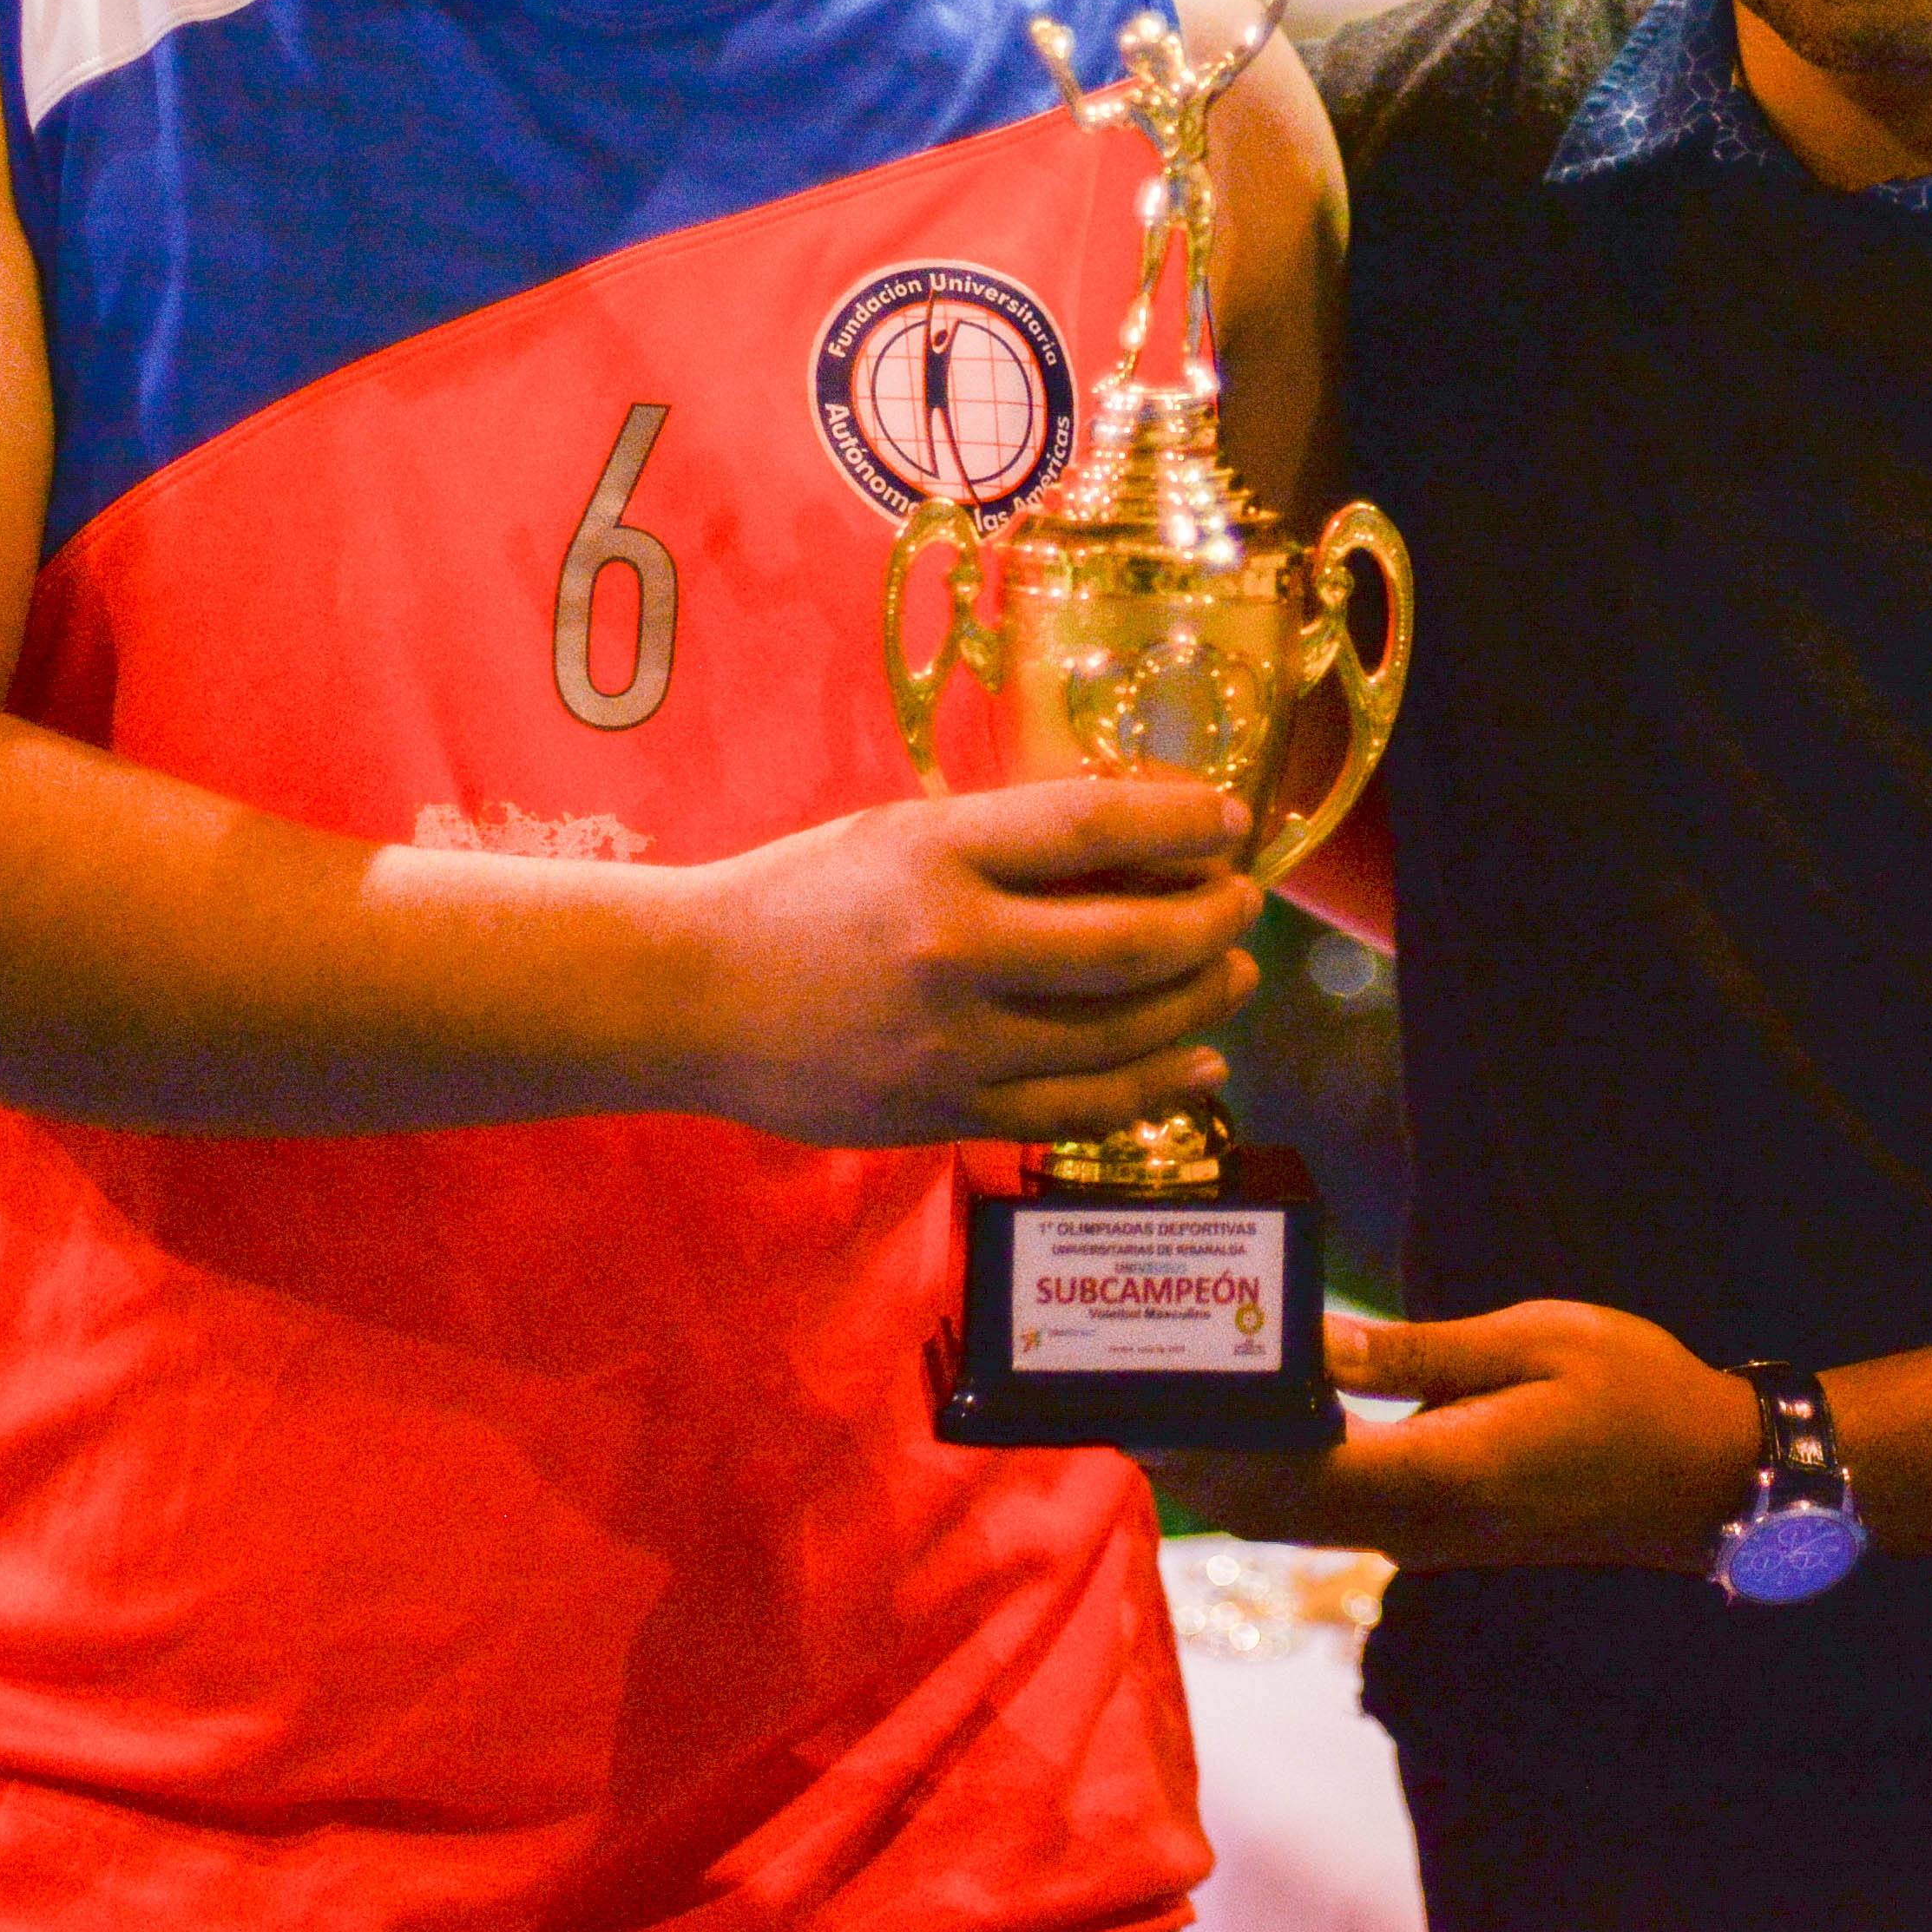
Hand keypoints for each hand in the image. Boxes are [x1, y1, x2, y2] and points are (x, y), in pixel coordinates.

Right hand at [681, 775, 1260, 1151]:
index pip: (1094, 827)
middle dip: (1211, 920)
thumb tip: (1142, 844)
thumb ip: (1007, 841)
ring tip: (1233, 972)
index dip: (1181, 824)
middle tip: (1242, 902)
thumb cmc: (801, 897)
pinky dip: (1153, 1085)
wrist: (688, 998)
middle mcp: (953, 948)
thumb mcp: (900, 834)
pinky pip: (1080, 1108)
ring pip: (1120, 1032)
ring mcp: (953, 1043)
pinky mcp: (947, 1112)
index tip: (1227, 820)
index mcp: (938, 855)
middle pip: (1130, 942)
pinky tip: (1197, 1063)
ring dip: (1198, 1001)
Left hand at [1158, 1300, 1761, 1572]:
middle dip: (1198, 1461)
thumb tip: (1311, 1343)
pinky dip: (1279, 1478)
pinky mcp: (1438, 1533)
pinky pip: (1332, 1515)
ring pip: (1296, 1519)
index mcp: (1442, 1478)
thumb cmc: (1635, 1390)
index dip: (1213, 1443)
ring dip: (1230, 1474)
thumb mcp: (1532, 1342)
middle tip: (1127, 1397)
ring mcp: (1428, 1541)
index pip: (1294, 1472)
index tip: (1147, 1404)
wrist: (1711, 1476)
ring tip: (1169, 1404)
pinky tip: (1255, 1423)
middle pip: (1274, 1508)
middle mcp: (1420, 1528)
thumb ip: (1413, 1352)